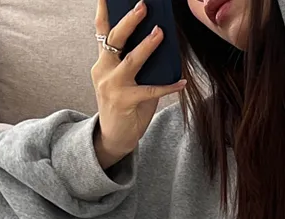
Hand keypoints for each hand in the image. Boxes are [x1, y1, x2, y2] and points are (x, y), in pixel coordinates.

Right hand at [92, 0, 185, 169]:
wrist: (114, 139)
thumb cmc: (124, 107)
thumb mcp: (126, 81)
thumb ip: (137, 64)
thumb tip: (159, 43)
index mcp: (103, 62)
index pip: (102, 30)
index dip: (104, 9)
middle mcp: (103, 70)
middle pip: (115, 39)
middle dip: (129, 21)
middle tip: (143, 5)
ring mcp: (112, 86)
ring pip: (130, 60)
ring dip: (147, 46)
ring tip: (160, 32)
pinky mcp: (124, 102)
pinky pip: (149, 91)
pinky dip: (167, 86)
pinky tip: (181, 81)